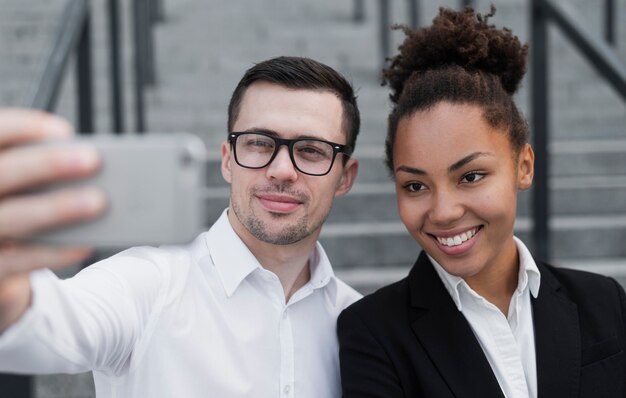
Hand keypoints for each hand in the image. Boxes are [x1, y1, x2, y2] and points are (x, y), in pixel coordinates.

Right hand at [0, 108, 104, 330]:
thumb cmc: (16, 207)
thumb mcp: (23, 184)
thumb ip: (40, 170)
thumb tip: (88, 162)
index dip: (24, 127)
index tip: (65, 131)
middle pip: (2, 173)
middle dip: (46, 164)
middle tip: (93, 159)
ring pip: (10, 217)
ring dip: (55, 208)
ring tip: (99, 201)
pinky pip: (16, 260)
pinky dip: (52, 252)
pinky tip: (84, 244)